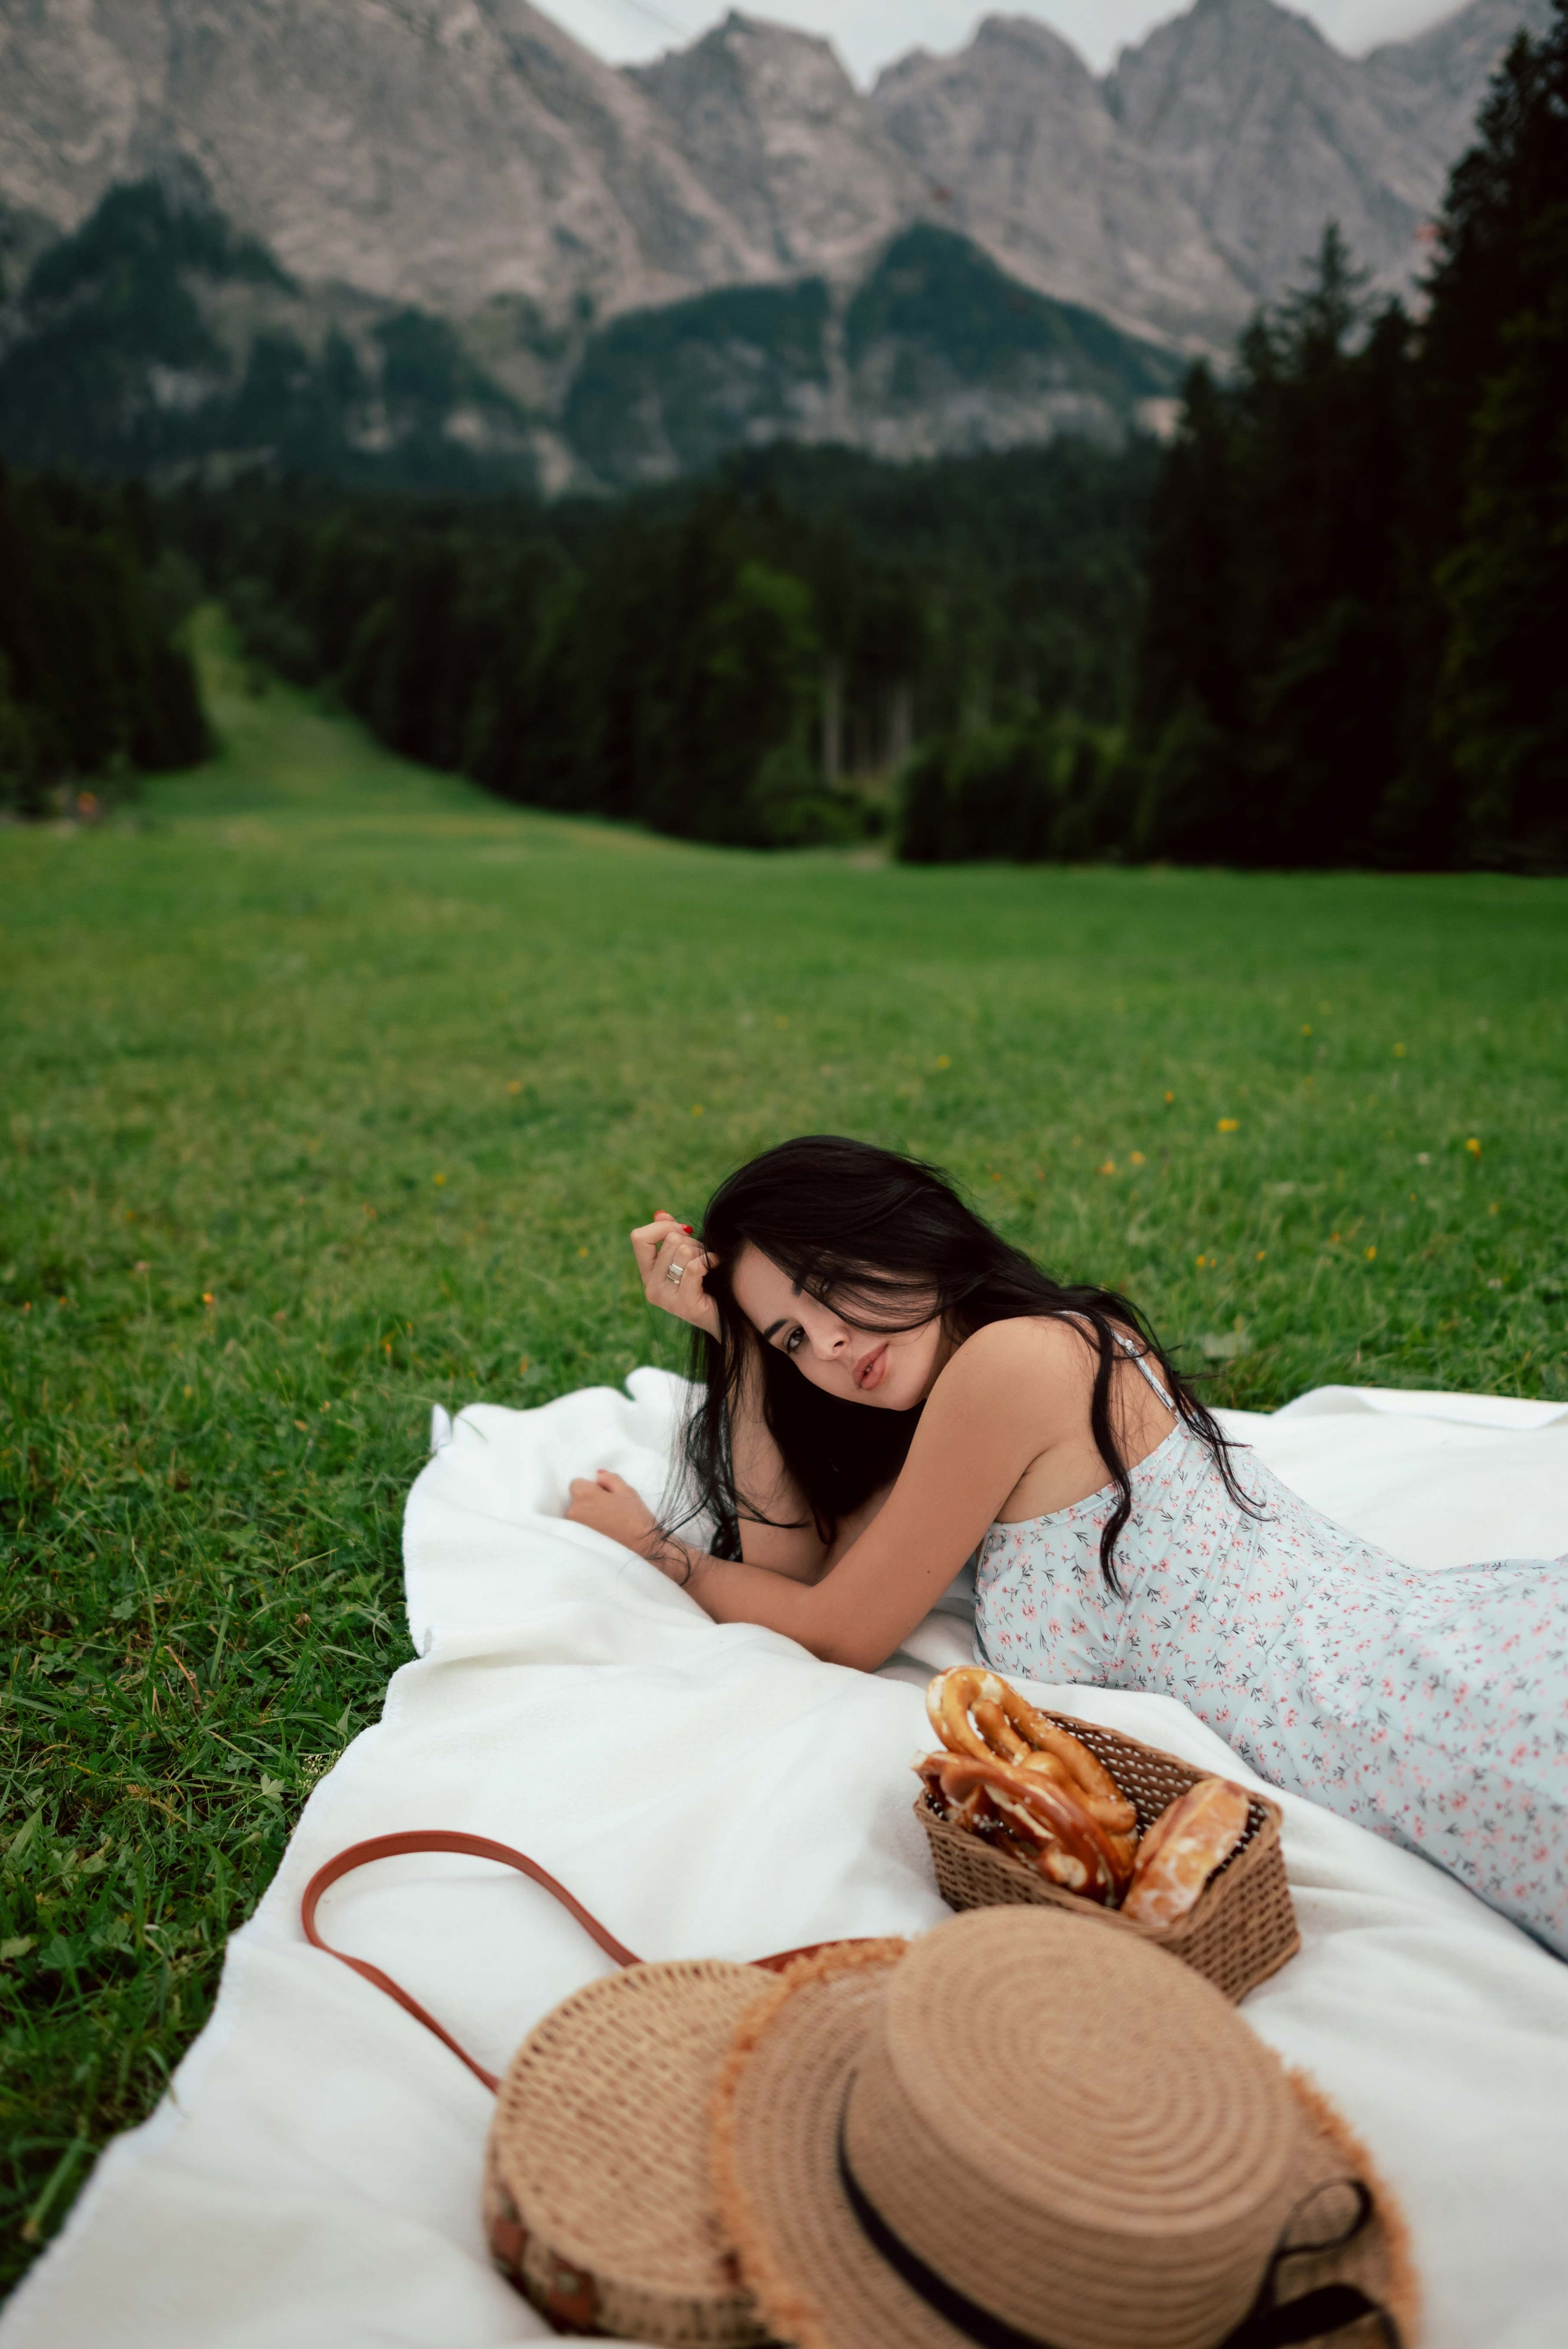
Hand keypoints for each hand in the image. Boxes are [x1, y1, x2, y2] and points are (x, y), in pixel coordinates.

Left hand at [566, 1469, 658, 1554]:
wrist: (640, 1540)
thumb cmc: (633, 1513)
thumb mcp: (624, 1488)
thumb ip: (608, 1477)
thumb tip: (597, 1476)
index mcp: (583, 1494)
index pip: (577, 1482)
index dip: (591, 1485)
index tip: (604, 1492)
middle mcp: (574, 1509)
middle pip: (576, 1495)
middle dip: (589, 1496)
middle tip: (608, 1503)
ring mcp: (575, 1524)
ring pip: (578, 1508)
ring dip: (589, 1508)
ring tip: (608, 1514)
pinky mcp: (580, 1535)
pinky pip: (580, 1520)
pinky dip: (589, 1519)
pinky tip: (604, 1523)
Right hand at [631, 1208, 719, 1339]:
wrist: (730, 1316)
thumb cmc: (711, 1280)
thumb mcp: (689, 1253)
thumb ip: (672, 1234)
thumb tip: (661, 1214)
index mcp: (648, 1273)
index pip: (639, 1238)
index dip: (662, 1227)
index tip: (683, 1232)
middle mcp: (651, 1287)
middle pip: (670, 1241)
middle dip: (694, 1242)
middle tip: (703, 1258)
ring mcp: (665, 1298)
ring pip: (684, 1251)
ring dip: (703, 1253)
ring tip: (710, 1266)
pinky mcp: (684, 1304)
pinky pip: (695, 1267)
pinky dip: (711, 1260)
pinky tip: (717, 1265)